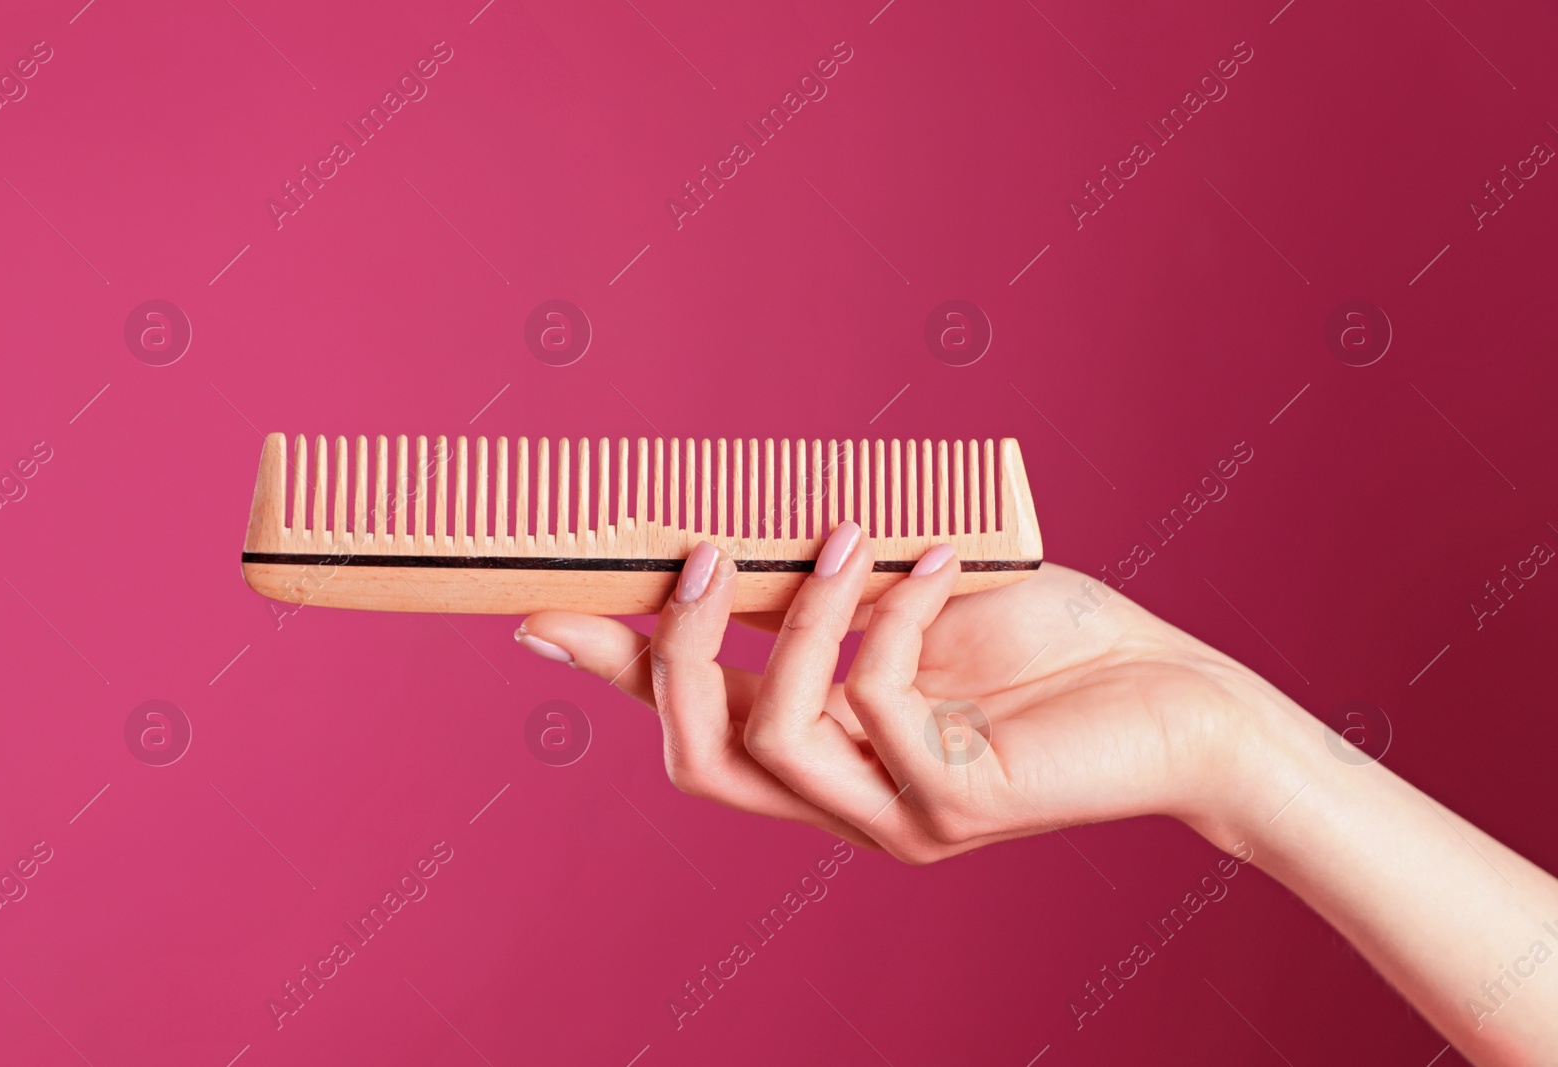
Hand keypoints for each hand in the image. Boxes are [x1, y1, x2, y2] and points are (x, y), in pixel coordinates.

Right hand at [513, 521, 1284, 860]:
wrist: (1176, 697)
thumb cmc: (1044, 640)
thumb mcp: (906, 599)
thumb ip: (823, 592)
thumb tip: (738, 532)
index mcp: (824, 749)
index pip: (688, 723)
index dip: (611, 671)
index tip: (538, 613)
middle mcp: (844, 797)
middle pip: (696, 757)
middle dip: (671, 652)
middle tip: (692, 554)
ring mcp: (894, 815)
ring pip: (773, 737)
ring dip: (792, 621)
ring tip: (845, 536)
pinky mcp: (956, 807)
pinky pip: (880, 704)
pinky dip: (896, 613)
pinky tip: (946, 561)